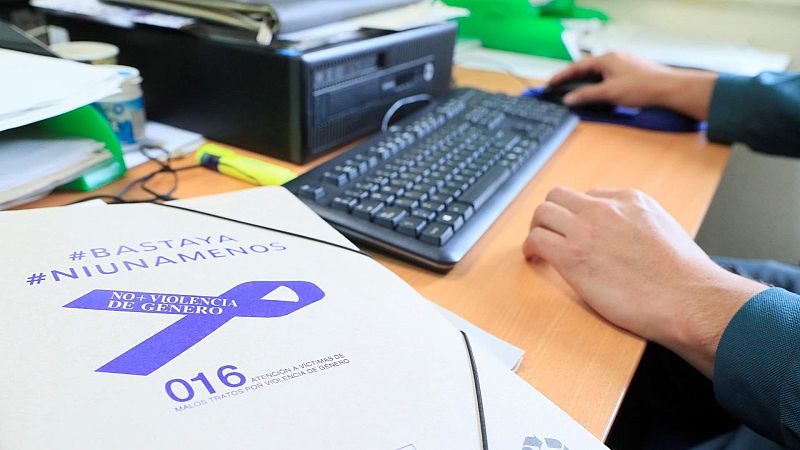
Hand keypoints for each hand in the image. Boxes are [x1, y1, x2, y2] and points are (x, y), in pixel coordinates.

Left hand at [522, 187, 765, 376]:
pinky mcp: (571, 256)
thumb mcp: (665, 230)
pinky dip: (530, 248)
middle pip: (558, 196)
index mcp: (631, 200)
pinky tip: (535, 259)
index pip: (588, 196)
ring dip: (537, 228)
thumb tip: (624, 235)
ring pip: (542, 213)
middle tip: (550, 234)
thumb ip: (639, 224)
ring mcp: (586, 230)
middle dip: (551, 214)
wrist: (689, 298)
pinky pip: (536, 240)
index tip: (575, 230)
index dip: (578, 215)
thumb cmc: (684, 277)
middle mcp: (605, 209)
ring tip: (539, 247)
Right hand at [549, 52, 718, 119]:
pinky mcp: (632, 71)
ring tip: (577, 91)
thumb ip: (586, 95)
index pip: (578, 66)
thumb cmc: (642, 87)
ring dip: (587, 81)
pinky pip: (609, 75)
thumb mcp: (609, 93)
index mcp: (607, 58)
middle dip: (573, 78)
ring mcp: (625, 63)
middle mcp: (615, 57)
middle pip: (588, 68)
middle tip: (561, 87)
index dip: (562, 75)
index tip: (551, 83)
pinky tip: (600, 92)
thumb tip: (569, 99)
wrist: (669, 89)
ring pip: (599, 72)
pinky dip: (599, 83)